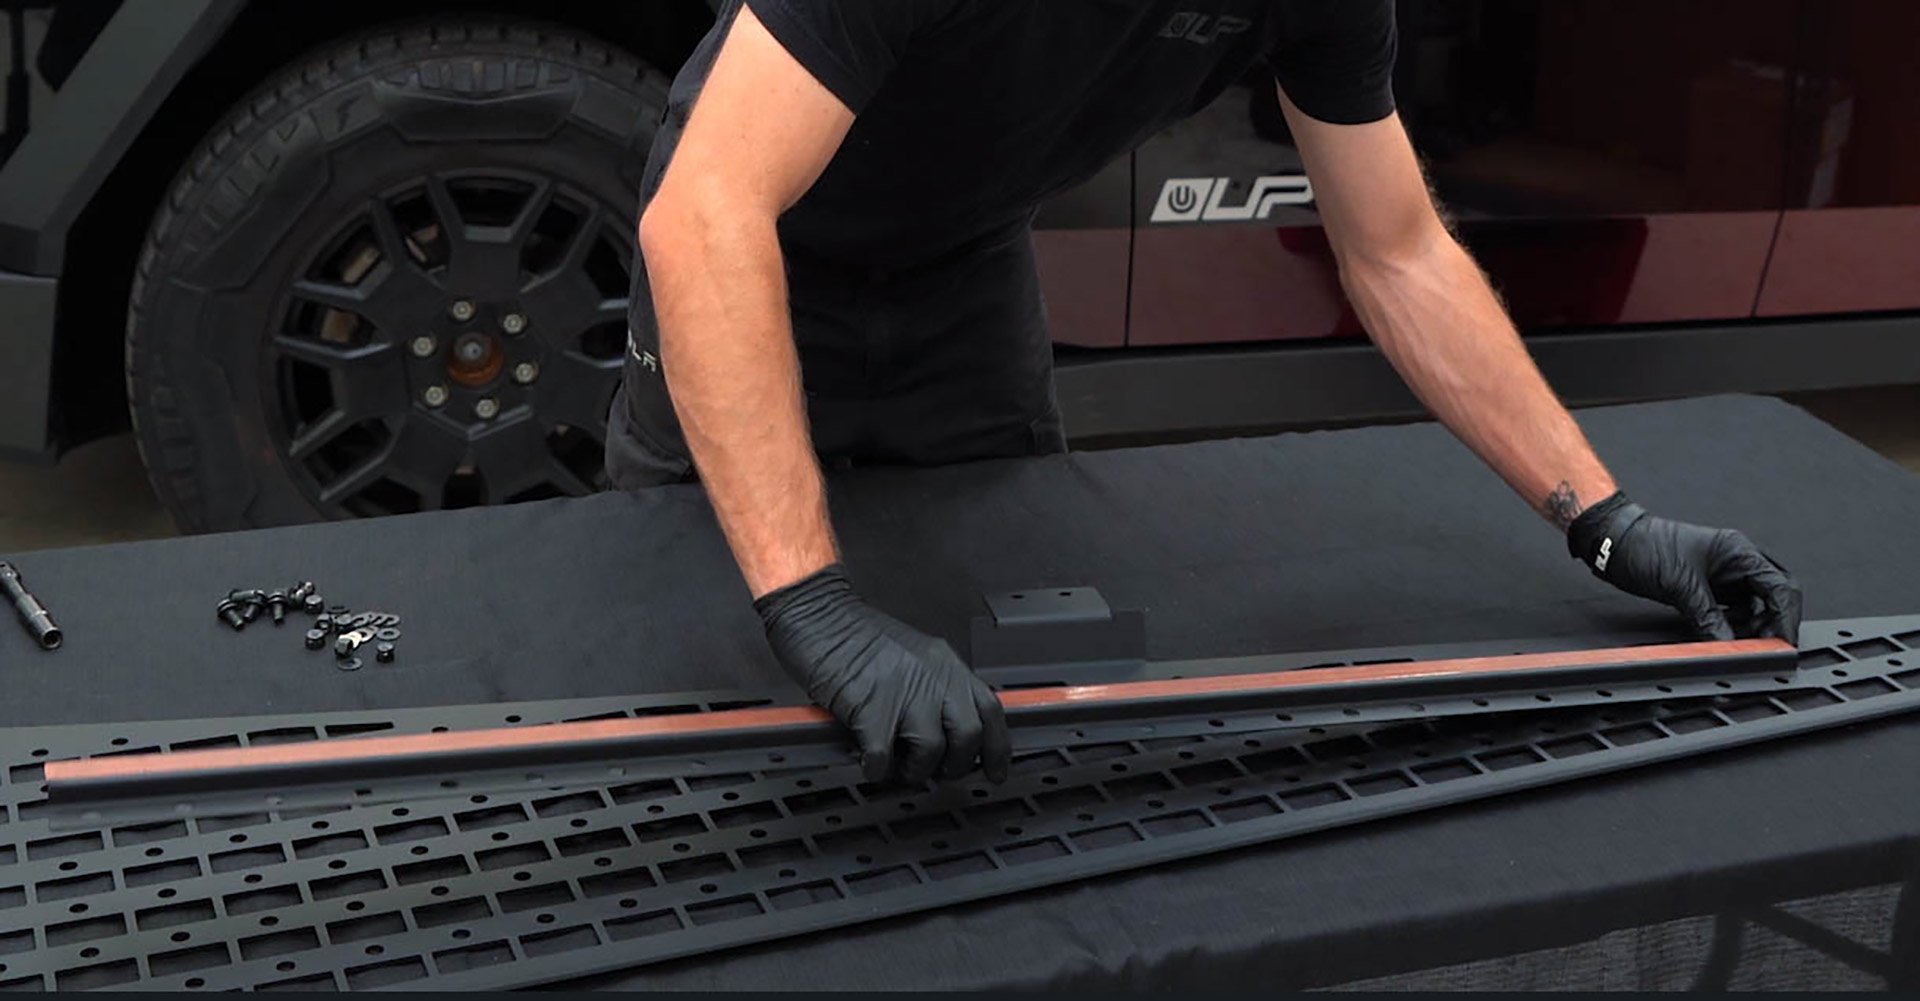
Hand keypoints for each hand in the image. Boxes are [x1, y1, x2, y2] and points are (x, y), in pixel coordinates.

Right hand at [755, 565, 1010, 783]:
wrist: (818, 613)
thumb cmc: (855, 634)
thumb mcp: (911, 654)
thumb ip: (932, 687)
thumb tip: (942, 731)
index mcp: (945, 663)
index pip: (989, 709)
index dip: (997, 747)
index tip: (995, 771)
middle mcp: (932, 677)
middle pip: (969, 734)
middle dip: (957, 764)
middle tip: (938, 771)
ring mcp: (903, 692)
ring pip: (932, 750)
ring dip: (915, 770)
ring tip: (898, 767)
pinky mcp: (870, 708)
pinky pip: (883, 757)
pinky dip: (877, 770)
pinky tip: (869, 762)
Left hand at [1568, 493, 1801, 642]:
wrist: (1614, 542)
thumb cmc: (1644, 547)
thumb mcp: (1681, 586)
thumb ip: (1709, 619)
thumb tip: (1729, 646)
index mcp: (1739, 552)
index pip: (1781, 587)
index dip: (1787, 618)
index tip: (1784, 643)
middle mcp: (1737, 561)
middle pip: (1775, 596)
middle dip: (1774, 622)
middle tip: (1765, 646)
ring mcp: (1724, 574)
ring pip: (1755, 605)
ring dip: (1753, 626)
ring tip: (1742, 642)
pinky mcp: (1709, 586)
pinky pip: (1733, 609)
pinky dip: (1734, 625)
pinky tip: (1724, 635)